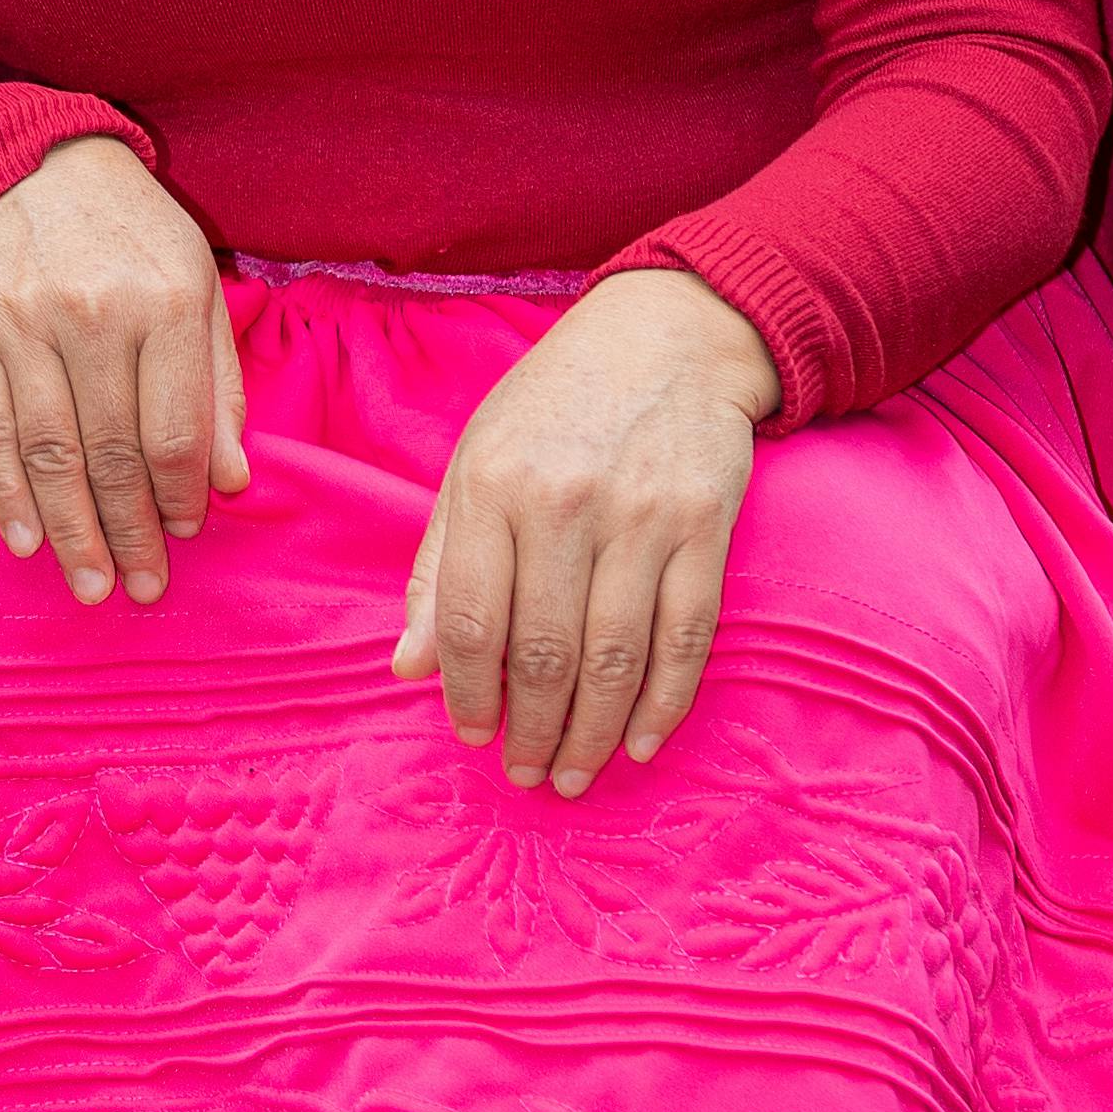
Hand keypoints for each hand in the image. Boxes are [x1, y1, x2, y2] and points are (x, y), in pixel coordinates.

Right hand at [0, 135, 247, 605]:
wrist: (24, 161)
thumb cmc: (128, 232)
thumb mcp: (197, 282)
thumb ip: (218, 381)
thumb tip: (232, 478)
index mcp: (164, 301)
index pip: (174, 430)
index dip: (180, 495)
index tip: (182, 533)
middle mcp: (92, 313)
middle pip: (113, 453)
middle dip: (129, 533)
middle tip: (139, 588)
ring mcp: (22, 323)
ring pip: (50, 453)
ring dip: (72, 531)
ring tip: (89, 585)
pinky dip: (5, 493)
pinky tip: (26, 540)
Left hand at [395, 269, 779, 797]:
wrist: (668, 338)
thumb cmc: (554, 405)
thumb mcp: (475, 460)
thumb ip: (438, 563)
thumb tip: (406, 666)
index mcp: (492, 485)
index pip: (467, 617)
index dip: (466, 691)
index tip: (473, 734)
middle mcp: (564, 502)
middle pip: (542, 651)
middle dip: (530, 730)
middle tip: (526, 774)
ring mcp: (641, 515)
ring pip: (613, 657)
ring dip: (592, 733)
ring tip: (572, 773)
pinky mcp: (706, 524)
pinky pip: (686, 636)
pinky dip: (664, 703)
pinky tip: (642, 742)